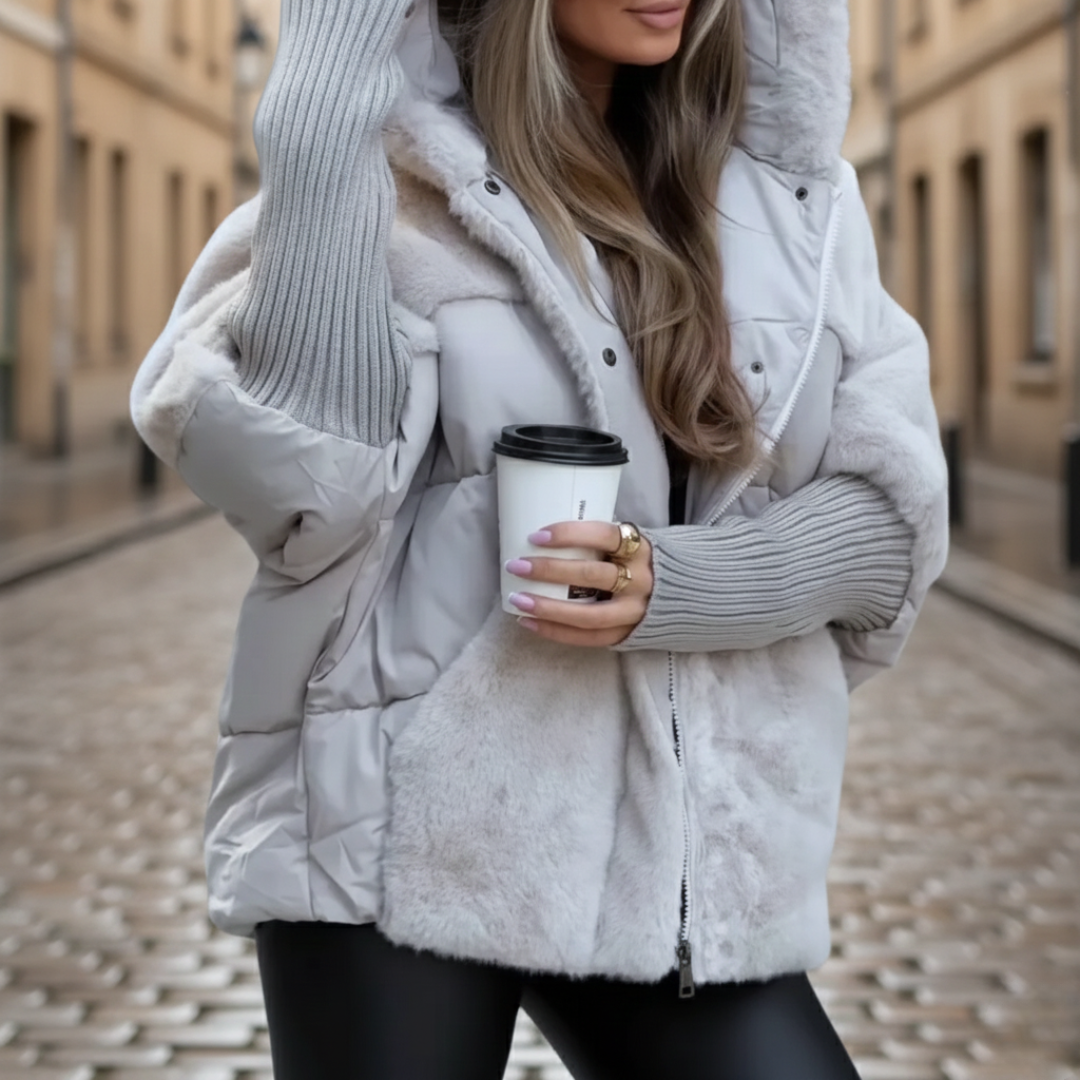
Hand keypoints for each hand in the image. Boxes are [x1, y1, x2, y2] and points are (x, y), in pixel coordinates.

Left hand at [505, 522, 653, 646]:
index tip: (536, 536)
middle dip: (550, 570)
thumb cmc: (645, 563)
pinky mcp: (627, 634)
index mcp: (641, 549)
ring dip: (548, 607)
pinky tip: (529, 623)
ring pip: (588, 614)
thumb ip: (604, 542)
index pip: (604, 535)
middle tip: (517, 565)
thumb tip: (547, 536)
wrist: (689, 596)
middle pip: (592, 575)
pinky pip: (588, 637)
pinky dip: (555, 632)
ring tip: (517, 600)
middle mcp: (640, 580)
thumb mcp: (634, 545)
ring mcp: (634, 611)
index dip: (569, 534)